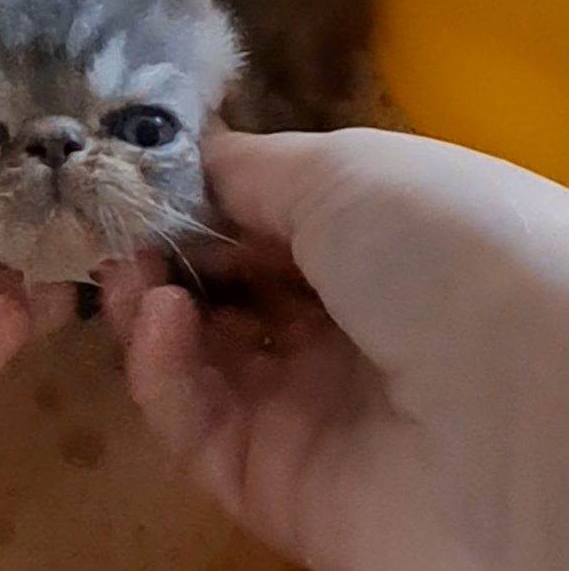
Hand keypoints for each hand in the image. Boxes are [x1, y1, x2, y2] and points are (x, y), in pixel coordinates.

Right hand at [105, 127, 568, 570]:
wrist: (524, 413)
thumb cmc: (442, 246)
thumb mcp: (348, 170)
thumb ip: (252, 168)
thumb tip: (187, 157)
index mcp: (383, 242)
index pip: (270, 218)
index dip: (203, 194)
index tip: (140, 172)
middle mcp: (351, 323)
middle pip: (230, 289)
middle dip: (167, 251)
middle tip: (118, 224)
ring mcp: (314, 408)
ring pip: (202, 359)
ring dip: (151, 306)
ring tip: (129, 271)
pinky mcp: (279, 486)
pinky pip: (199, 426)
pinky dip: (163, 372)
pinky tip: (156, 320)